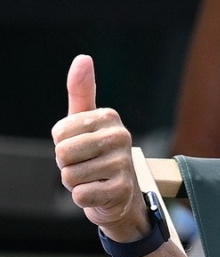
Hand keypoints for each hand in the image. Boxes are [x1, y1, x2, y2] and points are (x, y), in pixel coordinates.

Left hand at [52, 57, 148, 240]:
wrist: (121, 193)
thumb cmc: (97, 153)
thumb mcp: (86, 121)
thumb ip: (81, 90)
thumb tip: (83, 58)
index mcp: (110, 118)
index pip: (59, 133)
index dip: (62, 144)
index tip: (81, 146)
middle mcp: (121, 138)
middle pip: (63, 153)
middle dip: (66, 164)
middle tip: (85, 164)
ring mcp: (123, 165)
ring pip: (69, 175)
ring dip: (75, 182)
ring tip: (93, 178)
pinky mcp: (122, 191)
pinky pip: (80, 194)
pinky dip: (84, 198)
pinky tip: (99, 192)